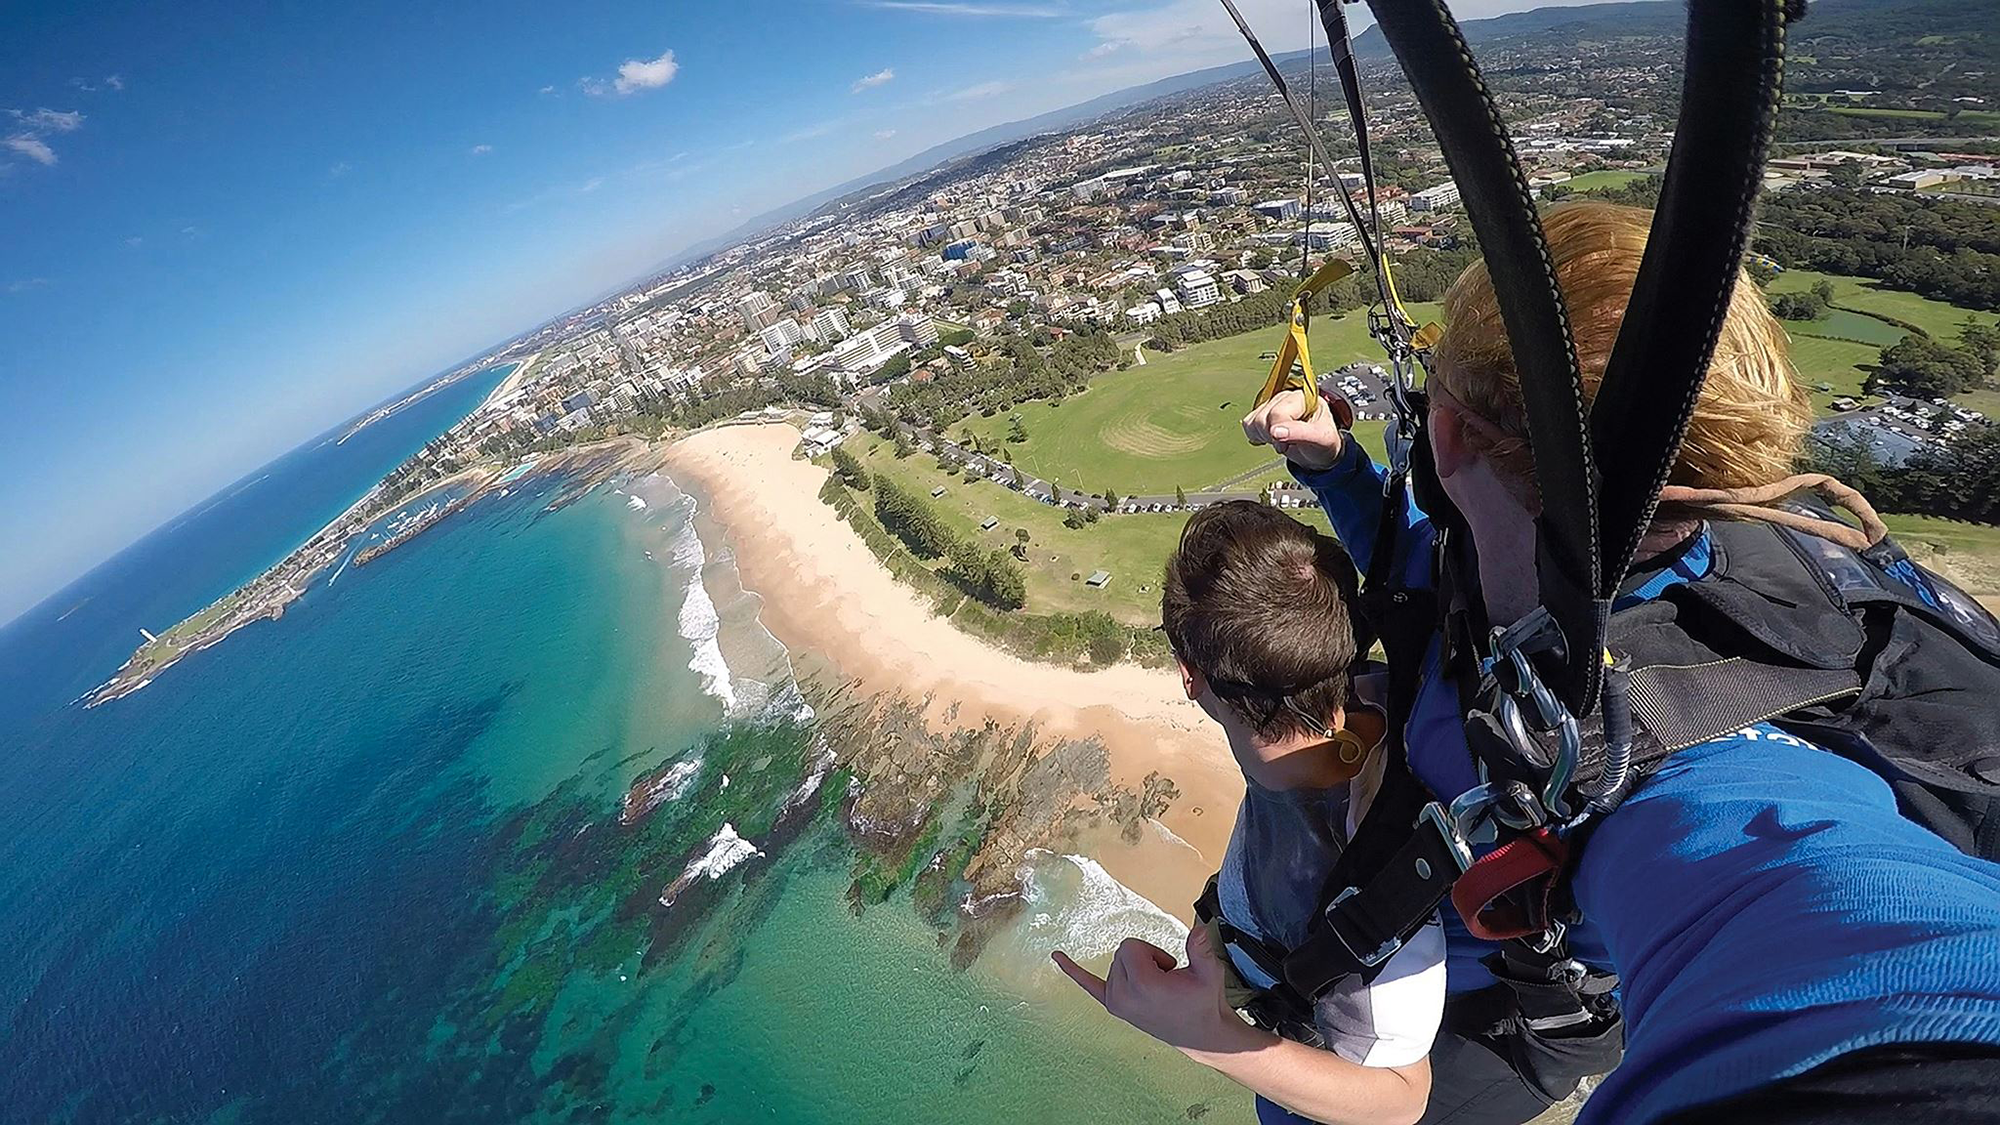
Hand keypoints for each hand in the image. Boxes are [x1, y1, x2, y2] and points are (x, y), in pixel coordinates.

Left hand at [1053, 926, 1245, 1056]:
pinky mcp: (1113, 1006)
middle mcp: (1123, 995)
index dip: (1152, 952)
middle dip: (1145, 957)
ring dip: (1135, 968)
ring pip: (1115, 963)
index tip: (1168, 968)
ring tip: (1156, 987)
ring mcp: (1115, 1002)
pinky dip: (1073, 970)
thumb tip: (1197, 929)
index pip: (1130, 946)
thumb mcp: (1208, 974)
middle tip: (1166, 979)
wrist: (1200, 1034)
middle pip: (1122, 952)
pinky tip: (1056, 956)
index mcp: (1142, 985)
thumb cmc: (1203, 1001)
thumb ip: (1200, 949)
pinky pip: (1087, 984)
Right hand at [1242, 389, 1350, 471]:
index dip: (1279, 430)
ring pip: (1252, 421)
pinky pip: (1248, 425)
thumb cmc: (1324, 443)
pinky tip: (1272, 437)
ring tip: (1282, 439)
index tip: (1286, 444)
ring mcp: (1273, 404)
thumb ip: (1299, 433)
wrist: (1321, 452)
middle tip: (1288, 443)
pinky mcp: (1262, 413)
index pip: (1278, 412)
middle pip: (1262, 418)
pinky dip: (1256, 435)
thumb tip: (1274, 431)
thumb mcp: (1321, 438)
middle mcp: (1286, 396)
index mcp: (1304, 396)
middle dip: (1273, 436)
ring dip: (1265, 436)